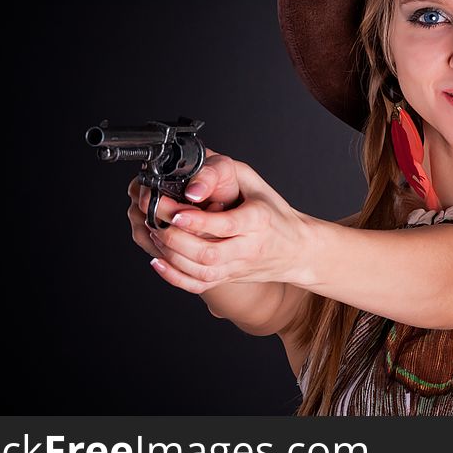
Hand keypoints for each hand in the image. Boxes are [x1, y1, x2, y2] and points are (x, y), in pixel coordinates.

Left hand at [132, 149, 315, 292]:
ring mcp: (238, 266)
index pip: (226, 225)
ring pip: (201, 271)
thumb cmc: (273, 212)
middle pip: (208, 253)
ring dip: (172, 255)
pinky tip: (158, 261)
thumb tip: (193, 168)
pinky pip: (200, 285)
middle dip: (174, 238)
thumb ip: (223, 173)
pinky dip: (175, 277)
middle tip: (155, 219)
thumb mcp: (254, 182)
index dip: (198, 222)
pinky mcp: (229, 277)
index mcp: (258, 221)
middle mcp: (249, 247)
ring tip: (155, 233)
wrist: (296, 248)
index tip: (176, 213)